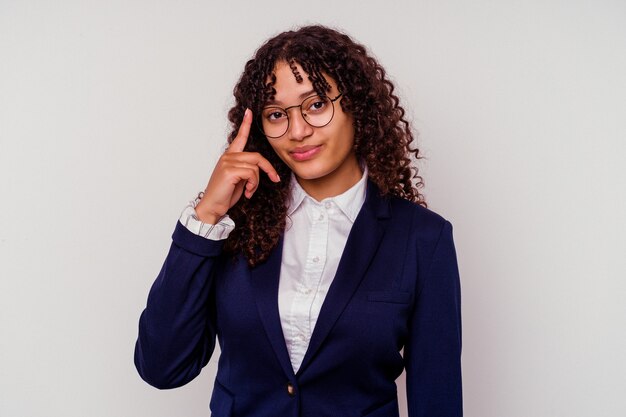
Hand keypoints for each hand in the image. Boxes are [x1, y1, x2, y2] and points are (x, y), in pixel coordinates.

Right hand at [194, 109, 280, 223]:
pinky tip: (246, 193)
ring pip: (255, 167)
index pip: (239, 137)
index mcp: (230, 156)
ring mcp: (228, 162)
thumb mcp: (239, 179)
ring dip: (256, 182)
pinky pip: (252, 174)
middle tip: (275, 179)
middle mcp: (228, 156)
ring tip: (249, 191)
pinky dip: (253, 185)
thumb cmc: (225, 194)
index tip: (249, 111)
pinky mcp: (229, 171)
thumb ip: (247, 169)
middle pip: (257, 156)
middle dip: (269, 169)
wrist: (212, 206)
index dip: (245, 124)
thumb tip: (260, 169)